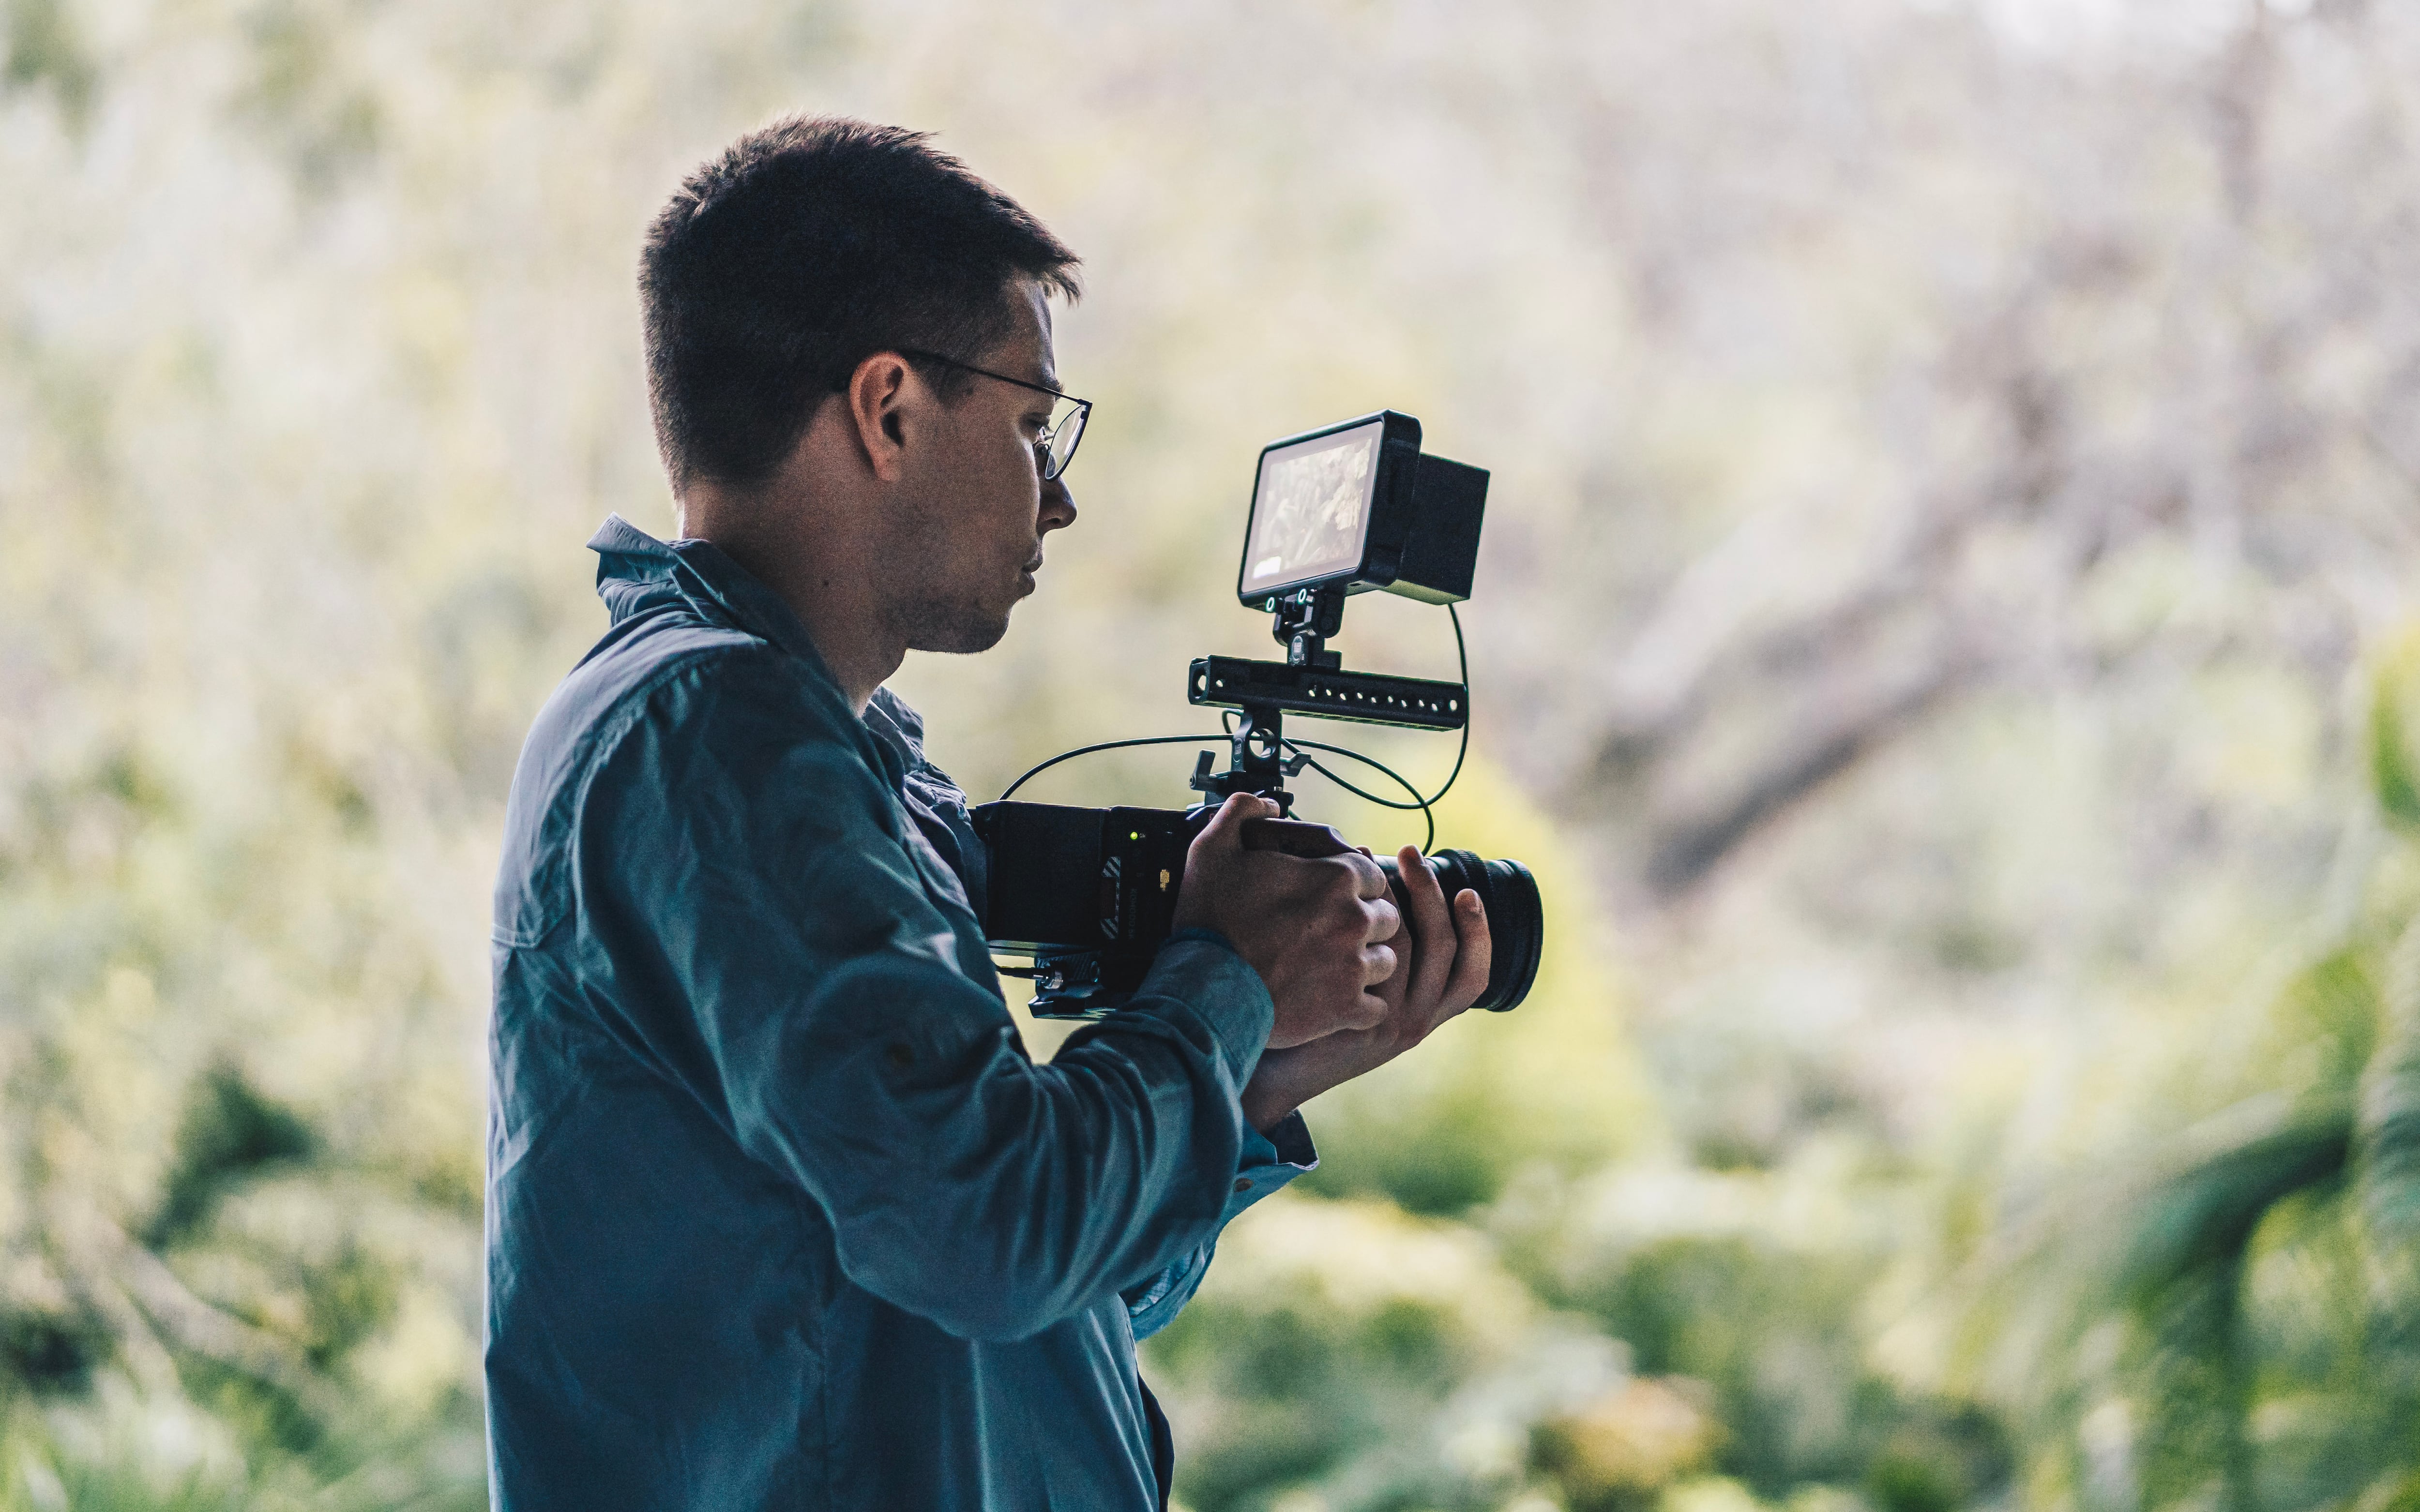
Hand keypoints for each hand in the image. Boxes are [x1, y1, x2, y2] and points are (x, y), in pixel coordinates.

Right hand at [1171, 793, 1400, 1047]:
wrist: (1201, 990)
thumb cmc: (1208, 920)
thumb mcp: (1212, 848)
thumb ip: (1241, 811)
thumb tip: (1267, 804)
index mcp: (1334, 878)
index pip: (1372, 873)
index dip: (1355, 884)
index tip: (1333, 896)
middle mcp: (1353, 920)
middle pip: (1386, 916)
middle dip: (1365, 922)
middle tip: (1333, 931)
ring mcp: (1352, 967)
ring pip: (1386, 962)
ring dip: (1366, 964)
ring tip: (1336, 967)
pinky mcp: (1345, 1009)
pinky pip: (1376, 1009)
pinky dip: (1361, 1007)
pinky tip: (1338, 1002)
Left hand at [1239, 844, 1492, 1131]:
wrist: (1276, 1076)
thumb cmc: (1317, 1027)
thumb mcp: (1366, 1007)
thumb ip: (1388, 968)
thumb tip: (1393, 898)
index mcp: (1427, 1017)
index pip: (1473, 976)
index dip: (1479, 932)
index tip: (1467, 890)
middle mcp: (1417, 1022)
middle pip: (1444, 948)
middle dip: (1433, 893)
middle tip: (1413, 853)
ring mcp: (1389, 1023)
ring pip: (1411, 945)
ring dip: (1399, 894)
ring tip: (1373, 858)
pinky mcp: (1359, 1020)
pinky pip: (1375, 957)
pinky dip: (1365, 914)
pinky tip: (1345, 889)